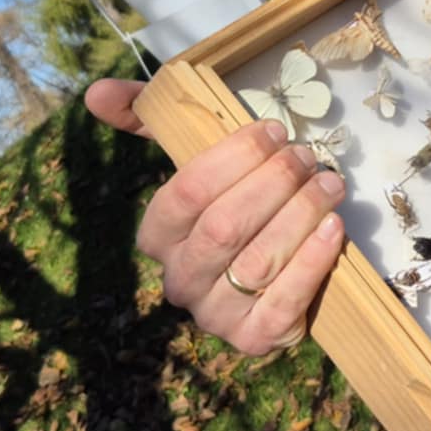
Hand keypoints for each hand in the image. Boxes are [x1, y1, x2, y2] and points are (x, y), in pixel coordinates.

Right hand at [84, 78, 345, 355]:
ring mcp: (215, 315)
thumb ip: (149, 122)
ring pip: (257, 261)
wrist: (270, 282)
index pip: (186, 194)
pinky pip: (284, 302)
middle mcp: (180, 281)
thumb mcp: (195, 164)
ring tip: (329, 183)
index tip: (273, 131)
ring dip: (300, 215)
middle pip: (223, 227)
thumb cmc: (231, 207)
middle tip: (307, 157)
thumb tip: (96, 91)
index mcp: (158, 237)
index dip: (233, 158)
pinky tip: (333, 228)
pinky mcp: (255, 339)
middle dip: (271, 184)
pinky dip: (312, 262)